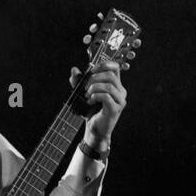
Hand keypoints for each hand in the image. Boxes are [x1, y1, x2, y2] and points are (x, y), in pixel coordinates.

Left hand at [73, 19, 136, 148]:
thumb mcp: (84, 93)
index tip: (92, 71)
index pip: (116, 67)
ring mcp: (120, 101)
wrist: (95, 130)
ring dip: (94, 88)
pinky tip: (90, 101)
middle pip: (111, 75)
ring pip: (109, 85)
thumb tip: (74, 69)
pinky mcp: (115, 109)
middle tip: (85, 87)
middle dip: (95, 78)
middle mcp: (121, 92)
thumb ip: (79, 81)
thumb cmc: (91, 112)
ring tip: (87, 95)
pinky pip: (106, 96)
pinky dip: (95, 96)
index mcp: (116, 86)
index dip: (104, 65)